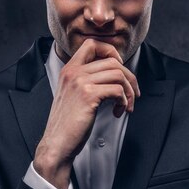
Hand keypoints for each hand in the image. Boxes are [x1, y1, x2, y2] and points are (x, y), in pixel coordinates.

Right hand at [33, 39, 139, 188]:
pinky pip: (117, 90)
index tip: (119, 68)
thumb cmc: (67, 124)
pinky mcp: (88, 96)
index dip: (111, 51)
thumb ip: (86, 81)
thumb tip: (115, 75)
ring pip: (118, 74)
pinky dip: (124, 101)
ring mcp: (80, 83)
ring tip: (125, 105)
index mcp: (69, 69)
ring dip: (128, 91)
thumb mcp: (73, 94)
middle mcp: (74, 72)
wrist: (56, 144)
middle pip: (112, 61)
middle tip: (132, 94)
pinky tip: (118, 111)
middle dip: (129, 78)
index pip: (92, 44)